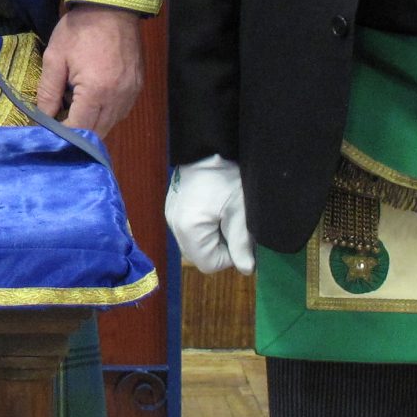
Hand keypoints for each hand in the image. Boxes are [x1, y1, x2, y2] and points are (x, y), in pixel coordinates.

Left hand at [36, 3, 142, 134]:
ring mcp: (131, 93)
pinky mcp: (138, 87)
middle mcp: (118, 98)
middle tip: (59, 121)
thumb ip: (48, 92)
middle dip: (76, 133)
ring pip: (110, 125)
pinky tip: (92, 101)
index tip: (48, 130)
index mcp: (96, 91)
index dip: (61, 134)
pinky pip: (120, 112)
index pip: (78, 130)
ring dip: (91, 124)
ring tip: (74, 108)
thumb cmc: (79, 29)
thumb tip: (43, 119)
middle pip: (96, 133)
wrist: (111, 6)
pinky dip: (105, 114)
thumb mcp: (55, 57)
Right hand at [166, 154, 252, 273]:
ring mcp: (170, 217)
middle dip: (218, 247)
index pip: (209, 264)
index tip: (238, 236)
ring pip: (193, 244)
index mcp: (188, 229)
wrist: (208, 147)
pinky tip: (211, 210)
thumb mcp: (240, 211)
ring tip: (222, 215)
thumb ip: (242, 243)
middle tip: (231, 224)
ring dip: (210, 237)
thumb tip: (247, 270)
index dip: (228, 256)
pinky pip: (188, 231)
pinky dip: (201, 227)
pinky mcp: (172, 209)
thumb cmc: (226, 177)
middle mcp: (174, 226)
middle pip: (198, 256)